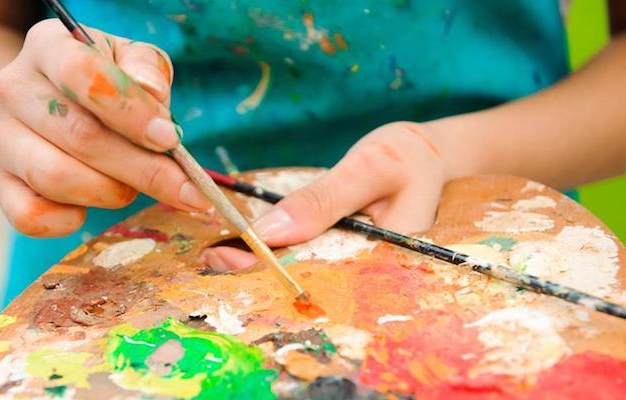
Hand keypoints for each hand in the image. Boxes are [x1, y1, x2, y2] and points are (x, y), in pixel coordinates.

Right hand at [0, 19, 209, 236]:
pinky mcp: (1, 184)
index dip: (132, 112)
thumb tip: (150, 90)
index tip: (170, 140)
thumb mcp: (132, 61)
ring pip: (55, 177)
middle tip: (181, 186)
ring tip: (131, 188)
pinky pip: (29, 216)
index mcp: (47, 45)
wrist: (56, 105)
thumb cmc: (107, 82)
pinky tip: (89, 210)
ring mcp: (1, 138)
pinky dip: (69, 221)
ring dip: (111, 192)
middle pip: (79, 135)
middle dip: (141, 168)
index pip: (83, 74)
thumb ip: (146, 69)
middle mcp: (13, 89)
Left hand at [202, 121, 448, 271]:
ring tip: (217, 255)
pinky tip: (248, 245)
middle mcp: (369, 276)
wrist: (429, 156)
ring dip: (264, 263)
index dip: (269, 269)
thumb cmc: (408, 157)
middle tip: (210, 259)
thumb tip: (268, 231)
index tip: (226, 258)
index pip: (317, 273)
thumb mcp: (369, 167)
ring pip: (305, 270)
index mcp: (386, 264)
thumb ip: (322, 200)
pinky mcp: (345, 254)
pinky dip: (281, 249)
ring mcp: (356, 267)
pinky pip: (310, 255)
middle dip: (258, 272)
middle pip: (307, 279)